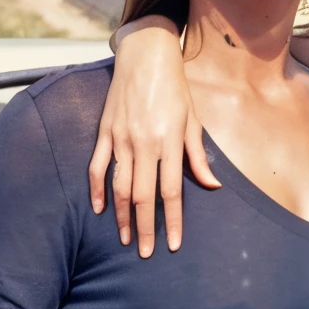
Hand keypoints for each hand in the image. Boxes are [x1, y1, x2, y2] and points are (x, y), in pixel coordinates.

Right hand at [89, 17, 220, 257]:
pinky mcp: (104, 131)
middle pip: (143, 196)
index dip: (172, 221)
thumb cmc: (175, 88)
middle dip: (144, 228)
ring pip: (119, 186)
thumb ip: (197, 156)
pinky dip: (96, 189)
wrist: (146, 56)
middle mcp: (143, 143)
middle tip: (143, 253)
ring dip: (121, 216)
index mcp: (168, 142)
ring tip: (124, 238)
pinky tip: (99, 209)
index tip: (173, 245)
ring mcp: (120, 138)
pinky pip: (97, 166)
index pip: (171, 192)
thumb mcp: (193, 120)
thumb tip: (212, 186)